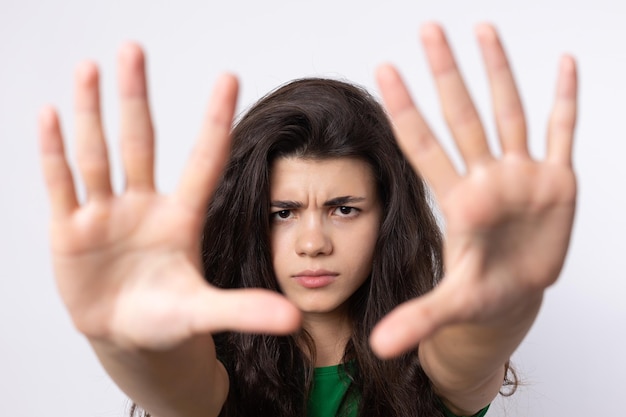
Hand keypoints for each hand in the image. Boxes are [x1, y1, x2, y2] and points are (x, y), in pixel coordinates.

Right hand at [39, 44, 299, 350]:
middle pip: (140, 142)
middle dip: (136, 97)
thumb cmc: (168, 319)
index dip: (215, 120)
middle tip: (133, 49)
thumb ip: (243, 311)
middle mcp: (144, 206)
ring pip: (97, 154)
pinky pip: (61, 185)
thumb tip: (293, 319)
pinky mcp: (71, 232)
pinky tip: (50, 114)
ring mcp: (105, 215)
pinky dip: (54, 151)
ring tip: (89, 68)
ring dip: (90, 112)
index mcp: (182, 218)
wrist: (127, 338)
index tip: (229, 77)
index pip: (202, 159)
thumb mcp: (203, 312)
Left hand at [370, 23, 576, 356]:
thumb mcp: (450, 306)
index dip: (405, 108)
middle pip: (463, 115)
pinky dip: (565, 101)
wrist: (514, 294)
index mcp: (458, 200)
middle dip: (447, 72)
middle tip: (428, 29)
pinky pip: (561, 133)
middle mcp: (486, 177)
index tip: (383, 69)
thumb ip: (417, 319)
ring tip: (483, 28)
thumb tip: (379, 348)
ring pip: (508, 112)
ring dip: (499, 71)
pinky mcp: (557, 182)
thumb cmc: (480, 293)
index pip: (424, 144)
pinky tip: (566, 65)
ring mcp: (522, 175)